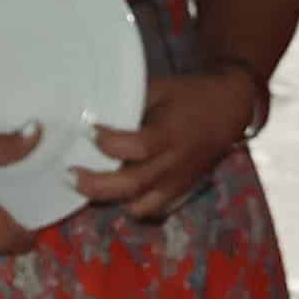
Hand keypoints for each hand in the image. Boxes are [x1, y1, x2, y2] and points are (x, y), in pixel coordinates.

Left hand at [73, 59, 267, 220]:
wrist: (229, 110)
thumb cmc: (189, 95)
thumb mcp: (160, 89)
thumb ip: (129, 104)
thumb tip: (91, 112)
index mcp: (170, 134)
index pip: (136, 146)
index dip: (107, 142)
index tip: (87, 130)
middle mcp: (174, 164)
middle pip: (131, 186)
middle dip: (95, 184)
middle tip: (69, 173)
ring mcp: (177, 183)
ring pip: (139, 206)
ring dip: (110, 199)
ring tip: (89, 184)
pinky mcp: (179, 192)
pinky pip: (151, 209)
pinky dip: (130, 205)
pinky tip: (115, 192)